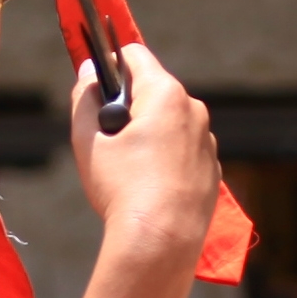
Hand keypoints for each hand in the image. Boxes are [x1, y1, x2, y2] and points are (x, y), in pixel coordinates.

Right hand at [70, 42, 219, 265]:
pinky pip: (184, 151)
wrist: (161, 242)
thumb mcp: (88, 140)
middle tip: (107, 138)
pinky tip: (149, 186)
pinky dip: (167, 159)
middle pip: (154, 91)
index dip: (110, 64)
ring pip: (171, 123)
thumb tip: (88, 74)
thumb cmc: (122, 188)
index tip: (96, 85)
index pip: (135, 55)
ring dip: (149, 133)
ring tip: (127, 169)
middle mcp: (194, 110)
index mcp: (166, 94)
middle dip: (129, 105)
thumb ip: (84, 98)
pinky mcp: (212, 170)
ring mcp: (207, 141)